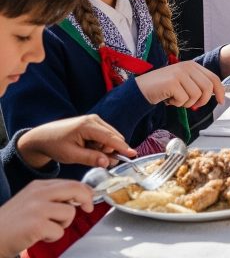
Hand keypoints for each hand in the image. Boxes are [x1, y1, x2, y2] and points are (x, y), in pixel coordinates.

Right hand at [0, 180, 95, 252]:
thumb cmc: (10, 223)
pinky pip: (59, 230)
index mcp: (38, 186)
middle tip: (88, 208)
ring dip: (63, 224)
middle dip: (87, 199)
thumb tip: (76, 198)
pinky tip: (39, 236)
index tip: (89, 198)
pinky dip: (53, 236)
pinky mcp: (37, 225)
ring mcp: (38, 208)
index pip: (70, 182)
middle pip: (75, 189)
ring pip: (69, 212)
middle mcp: (39, 193)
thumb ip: (50, 197)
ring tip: (47, 229)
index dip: (84, 191)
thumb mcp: (30, 201)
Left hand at [16, 115, 133, 169]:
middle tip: (104, 164)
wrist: (43, 137)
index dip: (122, 147)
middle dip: (112, 150)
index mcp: (88, 126)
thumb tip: (107, 162)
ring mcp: (95, 120)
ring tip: (88, 155)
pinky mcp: (93, 123)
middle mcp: (94, 120)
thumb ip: (90, 158)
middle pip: (113, 137)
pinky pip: (104, 136)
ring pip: (109, 137)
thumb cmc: (55, 145)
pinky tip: (89, 150)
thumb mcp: (71, 155)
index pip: (110, 138)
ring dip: (105, 148)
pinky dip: (101, 145)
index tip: (133, 154)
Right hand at [135, 60, 224, 107]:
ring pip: (195, 95)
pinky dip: (176, 104)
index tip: (221, 101)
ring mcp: (180, 73)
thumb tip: (213, 95)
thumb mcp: (183, 82)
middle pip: (207, 88)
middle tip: (191, 105)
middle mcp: (188, 67)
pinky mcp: (172, 82)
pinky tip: (168, 99)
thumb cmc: (163, 88)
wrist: (141, 89)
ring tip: (175, 99)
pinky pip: (183, 100)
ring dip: (186, 103)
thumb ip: (197, 85)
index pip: (213, 77)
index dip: (220, 90)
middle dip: (202, 101)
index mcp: (193, 66)